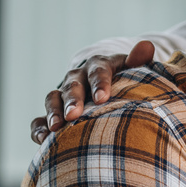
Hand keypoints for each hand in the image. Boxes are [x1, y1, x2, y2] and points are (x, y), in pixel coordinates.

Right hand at [30, 40, 155, 142]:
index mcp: (98, 66)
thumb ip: (138, 60)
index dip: (99, 83)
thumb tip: (147, 46)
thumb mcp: (132, 69)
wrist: (109, 88)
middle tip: (74, 115)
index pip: (98, 71)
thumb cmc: (126, 81)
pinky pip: (40, 118)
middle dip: (72, 100)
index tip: (102, 99)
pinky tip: (43, 140)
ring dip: (53, 112)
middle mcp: (78, 78)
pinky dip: (39, 128)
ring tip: (57, 127)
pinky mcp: (54, 111)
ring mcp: (63, 94)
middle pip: (72, 85)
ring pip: (53, 98)